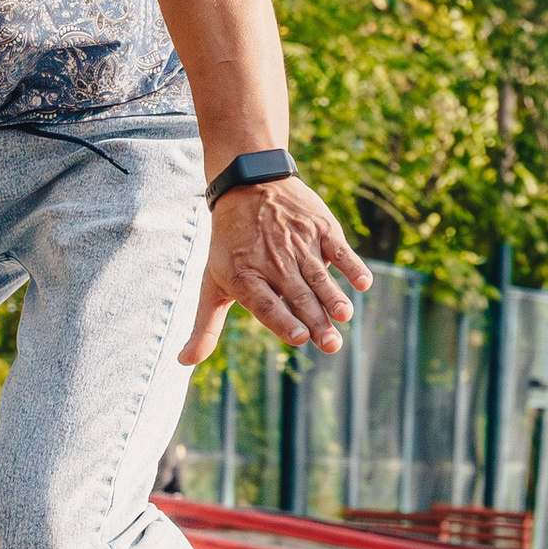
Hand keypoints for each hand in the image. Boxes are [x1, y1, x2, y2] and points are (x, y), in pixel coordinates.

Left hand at [182, 173, 369, 366]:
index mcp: (244, 276)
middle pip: (296, 295)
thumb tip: (184, 362)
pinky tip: (363, 283)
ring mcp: (298, 243)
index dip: (282, 320)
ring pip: (318, 276)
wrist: (248, 186)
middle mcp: (272, 261)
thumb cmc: (229, 246)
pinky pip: (338, 250)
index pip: (265, 303)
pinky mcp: (319, 229)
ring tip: (344, 316)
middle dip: (316, 320)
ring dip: (333, 296)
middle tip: (331, 345)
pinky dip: (351, 265)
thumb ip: (205, 327)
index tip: (299, 337)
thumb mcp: (212, 283)